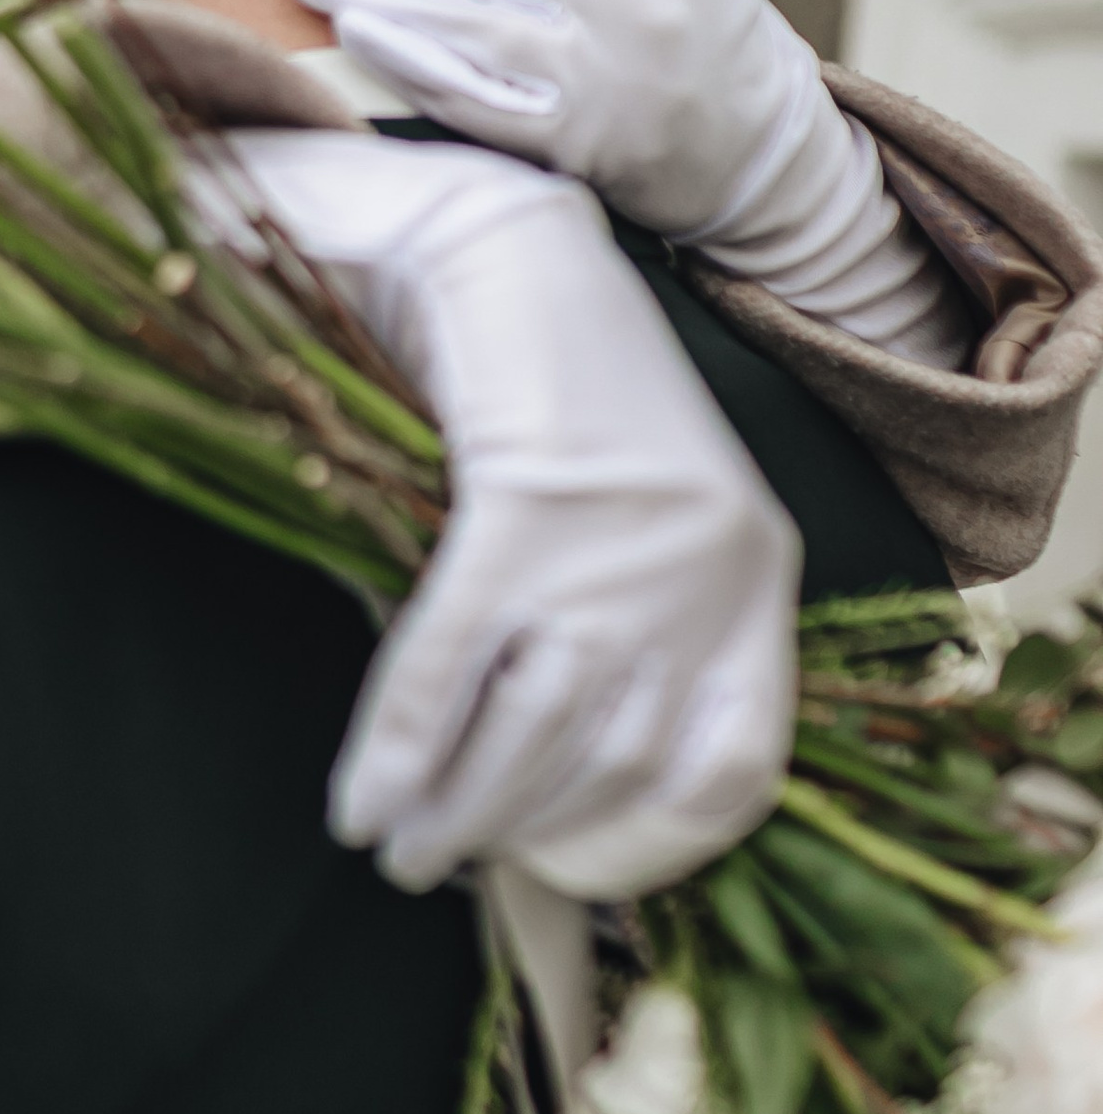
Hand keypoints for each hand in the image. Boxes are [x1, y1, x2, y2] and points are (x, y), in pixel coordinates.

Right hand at [188, 128, 799, 897]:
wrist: (500, 238)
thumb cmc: (549, 391)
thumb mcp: (626, 524)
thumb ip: (614, 638)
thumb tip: (532, 798)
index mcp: (753, 576)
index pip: (731, 772)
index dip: (642, 850)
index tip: (555, 874)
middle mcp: (708, 567)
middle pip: (614, 763)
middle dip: (517, 838)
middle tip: (436, 870)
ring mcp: (624, 535)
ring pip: (537, 728)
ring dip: (455, 813)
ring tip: (394, 850)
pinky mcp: (529, 496)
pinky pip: (457, 661)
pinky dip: (400, 744)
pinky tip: (360, 803)